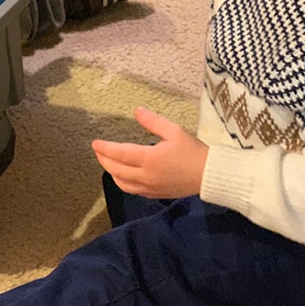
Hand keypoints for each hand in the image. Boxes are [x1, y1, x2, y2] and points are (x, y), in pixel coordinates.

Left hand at [92, 106, 207, 198]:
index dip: (105, 148)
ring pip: (122, 183)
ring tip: (107, 162)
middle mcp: (146, 176)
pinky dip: (122, 182)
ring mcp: (150, 187)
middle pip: (117, 170)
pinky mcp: (156, 194)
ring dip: (111, 172)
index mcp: (149, 159)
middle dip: (104, 160)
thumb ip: (153, 122)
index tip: (95, 143)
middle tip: (97, 150)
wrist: (209, 176)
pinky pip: (133, 190)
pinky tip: (123, 175)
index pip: (120, 154)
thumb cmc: (193, 151)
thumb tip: (137, 111)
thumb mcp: (174, 131)